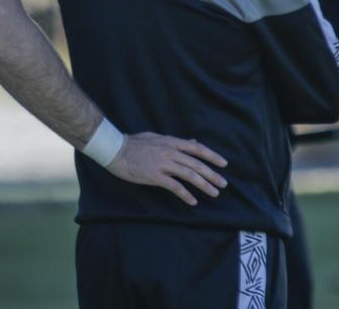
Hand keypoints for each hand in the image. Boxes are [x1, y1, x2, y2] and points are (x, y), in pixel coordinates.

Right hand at [105, 132, 228, 205]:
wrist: (115, 150)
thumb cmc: (133, 143)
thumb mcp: (156, 137)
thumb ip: (174, 141)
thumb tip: (191, 142)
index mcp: (171, 142)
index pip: (197, 148)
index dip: (212, 156)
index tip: (223, 163)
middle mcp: (170, 152)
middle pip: (196, 164)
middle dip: (212, 174)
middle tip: (223, 184)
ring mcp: (163, 164)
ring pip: (189, 175)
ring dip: (204, 185)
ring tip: (214, 193)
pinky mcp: (155, 176)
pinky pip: (174, 186)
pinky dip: (186, 195)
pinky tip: (193, 201)